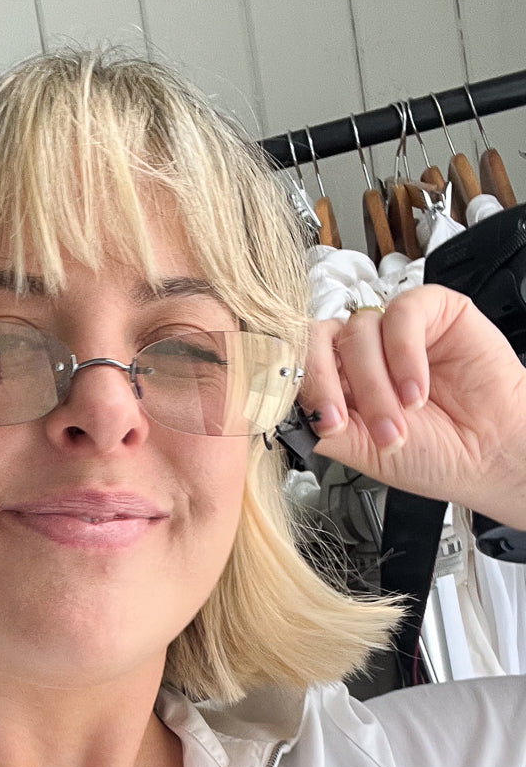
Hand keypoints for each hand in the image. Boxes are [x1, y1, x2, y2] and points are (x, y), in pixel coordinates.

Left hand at [300, 285, 525, 530]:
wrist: (491, 456)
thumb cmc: (435, 455)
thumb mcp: (361, 450)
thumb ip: (318, 424)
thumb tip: (274, 407)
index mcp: (337, 383)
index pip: (296, 361)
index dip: (294, 383)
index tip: (303, 414)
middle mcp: (359, 354)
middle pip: (316, 340)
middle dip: (326, 385)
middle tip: (345, 423)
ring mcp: (392, 331)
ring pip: (357, 332)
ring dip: (375, 385)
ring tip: (401, 419)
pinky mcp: (431, 311)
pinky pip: (400, 314)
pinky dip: (404, 356)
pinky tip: (418, 390)